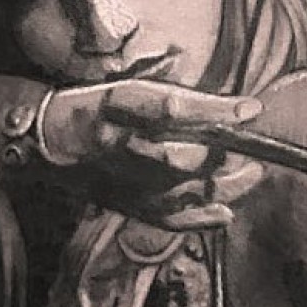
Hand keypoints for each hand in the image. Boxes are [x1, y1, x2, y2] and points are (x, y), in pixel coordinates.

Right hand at [39, 79, 268, 229]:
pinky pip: (174, 218)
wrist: (52, 141)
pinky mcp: (132, 204)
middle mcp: (129, 145)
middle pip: (191, 156)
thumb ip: (183, 98)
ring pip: (189, 188)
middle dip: (228, 153)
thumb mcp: (135, 88)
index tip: (252, 109)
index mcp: (126, 107)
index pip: (177, 110)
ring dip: (229, 184)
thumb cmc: (97, 109)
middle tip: (254, 148)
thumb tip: (241, 108)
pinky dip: (202, 218)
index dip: (218, 111)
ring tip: (252, 174)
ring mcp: (131, 181)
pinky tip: (225, 213)